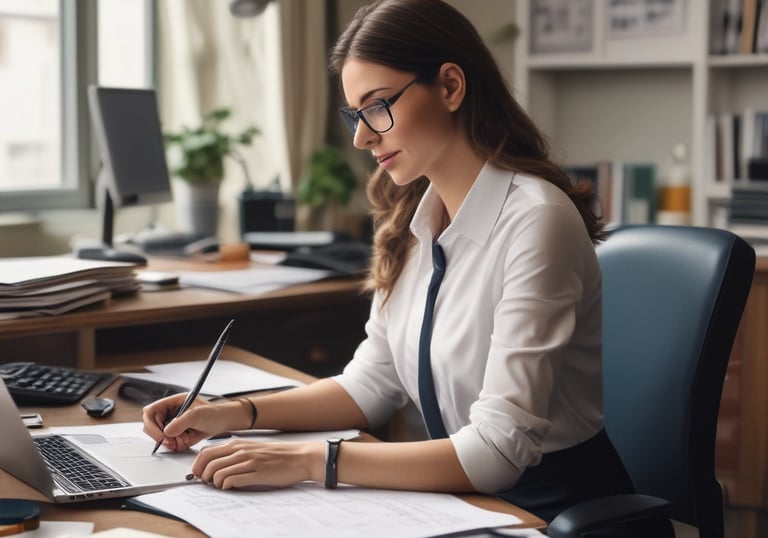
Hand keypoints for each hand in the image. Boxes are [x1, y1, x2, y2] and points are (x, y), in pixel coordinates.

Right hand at [142, 393, 230, 451]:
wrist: (223, 422)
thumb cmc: (214, 413)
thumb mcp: (198, 415)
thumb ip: (181, 422)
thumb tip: (167, 431)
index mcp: (172, 402)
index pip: (150, 412)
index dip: (151, 424)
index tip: (161, 435)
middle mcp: (170, 413)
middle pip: (151, 426)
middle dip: (161, 436)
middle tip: (172, 442)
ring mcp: (173, 424)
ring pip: (161, 437)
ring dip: (171, 441)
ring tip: (185, 438)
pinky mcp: (177, 434)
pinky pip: (170, 443)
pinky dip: (177, 445)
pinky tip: (188, 440)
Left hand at [191, 439, 323, 489]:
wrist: (299, 457)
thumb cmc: (277, 454)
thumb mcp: (252, 448)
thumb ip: (235, 453)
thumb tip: (216, 463)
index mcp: (237, 444)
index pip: (206, 452)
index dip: (197, 465)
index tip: (199, 474)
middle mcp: (240, 451)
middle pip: (208, 463)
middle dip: (202, 476)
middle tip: (208, 482)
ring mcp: (248, 462)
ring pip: (217, 472)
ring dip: (214, 483)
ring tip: (220, 486)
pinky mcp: (256, 474)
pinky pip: (232, 480)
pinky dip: (226, 486)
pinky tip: (230, 487)